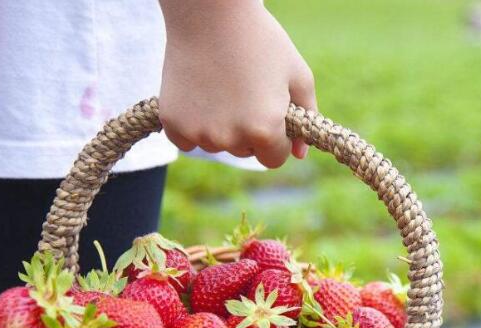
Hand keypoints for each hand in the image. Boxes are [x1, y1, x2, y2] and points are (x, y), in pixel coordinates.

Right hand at [158, 0, 315, 167]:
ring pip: (216, 145)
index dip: (276, 139)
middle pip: (244, 152)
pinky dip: (192, 125)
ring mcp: (199, 132)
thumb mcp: (297, 74)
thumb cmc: (260, 40)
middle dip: (249, 132)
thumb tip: (300, 153)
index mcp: (265, 130)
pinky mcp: (173, 123)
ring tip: (221, 89)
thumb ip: (306, 116)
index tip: (270, 116)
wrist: (210, 12)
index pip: (273, 159)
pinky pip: (186, 140)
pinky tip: (199, 96)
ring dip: (220, 128)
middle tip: (244, 94)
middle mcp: (231, 138)